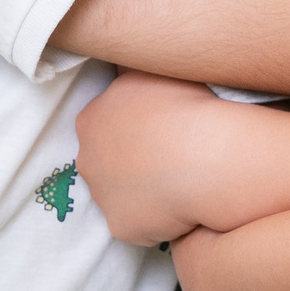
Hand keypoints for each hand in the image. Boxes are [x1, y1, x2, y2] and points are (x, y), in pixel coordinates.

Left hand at [75, 71, 221, 244]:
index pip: (104, 125)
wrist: (202, 155)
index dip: (132, 126)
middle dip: (131, 161)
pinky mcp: (121, 227)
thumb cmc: (181, 104)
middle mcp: (87, 160)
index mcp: (90, 120)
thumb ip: (128, 69)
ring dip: (144, 190)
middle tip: (169, 154)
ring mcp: (102, 198)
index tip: (158, 127)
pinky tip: (181, 205)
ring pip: (123, 195)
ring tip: (180, 180)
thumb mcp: (149, 69)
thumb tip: (122, 62)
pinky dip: (158, 218)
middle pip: (106, 162)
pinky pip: (140, 224)